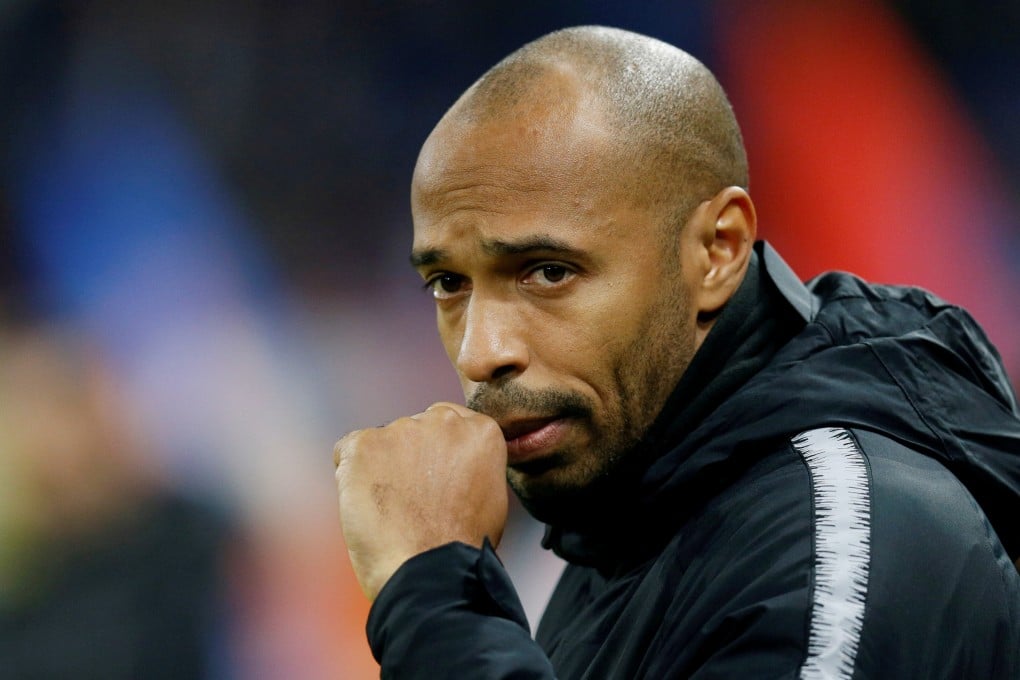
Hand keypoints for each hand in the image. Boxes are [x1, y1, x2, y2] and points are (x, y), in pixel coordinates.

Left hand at [333, 402, 508, 599]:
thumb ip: (472, 463)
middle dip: (411, 456)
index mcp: (480, 430)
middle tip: (412, 499)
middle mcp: (444, 421)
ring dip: (382, 467)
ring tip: (390, 510)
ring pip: (383, 441)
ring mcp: (402, 430)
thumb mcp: (489, 494)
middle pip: (416, 428)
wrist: (427, 570)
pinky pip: (347, 450)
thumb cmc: (460, 544)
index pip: (450, 423)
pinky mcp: (364, 444)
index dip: (438, 455)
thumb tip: (453, 461)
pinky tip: (365, 505)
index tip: (435, 482)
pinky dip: (350, 474)